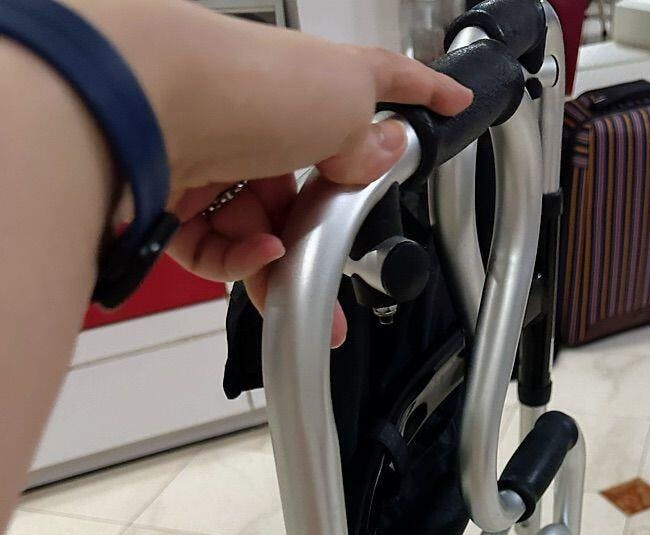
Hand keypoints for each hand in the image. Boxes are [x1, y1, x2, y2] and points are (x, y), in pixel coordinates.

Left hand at [74, 1, 471, 337]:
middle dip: (322, 244)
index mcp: (306, 82)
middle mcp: (259, 117)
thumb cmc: (242, 82)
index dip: (419, 92)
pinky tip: (254, 252)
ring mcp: (215, 157)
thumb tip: (382, 152)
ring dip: (279, 261)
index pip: (375, 83)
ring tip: (288, 269)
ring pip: (258, 231)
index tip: (451, 104)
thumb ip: (369, 137)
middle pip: (305, 191)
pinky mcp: (174, 198)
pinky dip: (237, 260)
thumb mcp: (342, 103)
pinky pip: (217, 251)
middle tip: (339, 286)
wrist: (149, 104)